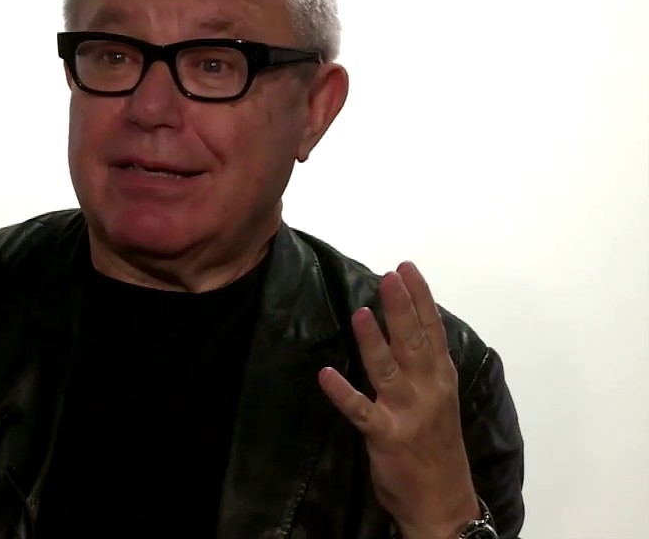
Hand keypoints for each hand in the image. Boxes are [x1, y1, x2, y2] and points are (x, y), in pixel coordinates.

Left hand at [318, 262, 479, 538]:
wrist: (444, 502)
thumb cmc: (437, 447)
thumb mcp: (440, 399)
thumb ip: (425, 365)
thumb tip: (407, 326)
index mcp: (441, 379)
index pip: (432, 331)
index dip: (420, 298)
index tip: (407, 268)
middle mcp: (428, 390)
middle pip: (414, 342)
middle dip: (401, 308)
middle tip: (389, 275)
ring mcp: (407, 413)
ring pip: (388, 371)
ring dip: (373, 342)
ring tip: (360, 312)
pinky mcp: (385, 436)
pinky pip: (361, 411)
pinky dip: (343, 393)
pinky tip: (325, 375)